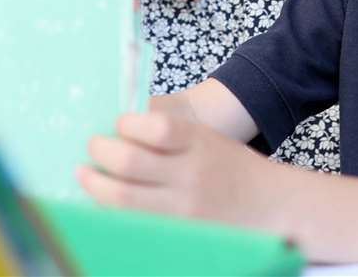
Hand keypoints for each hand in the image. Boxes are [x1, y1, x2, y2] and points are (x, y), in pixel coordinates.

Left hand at [78, 112, 268, 228]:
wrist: (272, 207)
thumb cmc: (230, 166)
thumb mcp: (205, 138)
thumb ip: (168, 134)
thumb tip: (117, 128)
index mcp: (199, 143)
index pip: (156, 127)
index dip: (127, 123)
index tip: (116, 122)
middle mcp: (190, 177)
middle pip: (130, 163)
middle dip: (101, 151)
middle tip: (92, 145)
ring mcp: (182, 211)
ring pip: (123, 200)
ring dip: (95, 184)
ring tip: (85, 174)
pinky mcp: (177, 236)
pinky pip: (133, 224)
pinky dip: (110, 212)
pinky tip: (101, 202)